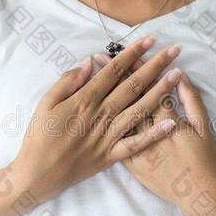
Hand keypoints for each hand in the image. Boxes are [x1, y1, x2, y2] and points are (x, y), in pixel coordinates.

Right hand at [11, 36, 182, 205]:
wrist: (37, 174)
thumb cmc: (39, 136)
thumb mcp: (45, 103)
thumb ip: (68, 81)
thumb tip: (90, 61)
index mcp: (85, 99)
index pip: (114, 71)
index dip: (133, 54)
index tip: (149, 41)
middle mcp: (101, 115)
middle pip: (133, 85)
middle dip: (155, 66)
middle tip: (174, 51)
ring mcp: (109, 136)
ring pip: (140, 109)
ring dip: (160, 92)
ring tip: (178, 76)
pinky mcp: (111, 156)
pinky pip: (136, 144)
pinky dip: (154, 134)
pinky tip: (171, 123)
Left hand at [94, 53, 215, 215]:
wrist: (199, 196)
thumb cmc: (207, 160)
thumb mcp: (205, 127)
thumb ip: (192, 100)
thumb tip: (181, 76)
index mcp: (167, 121)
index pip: (148, 88)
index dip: (136, 68)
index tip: (125, 51)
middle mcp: (148, 133)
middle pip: (127, 100)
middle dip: (112, 77)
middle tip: (99, 57)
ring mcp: (136, 150)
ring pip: (116, 118)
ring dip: (103, 97)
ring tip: (91, 80)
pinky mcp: (131, 164)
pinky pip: (112, 142)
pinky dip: (104, 127)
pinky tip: (94, 114)